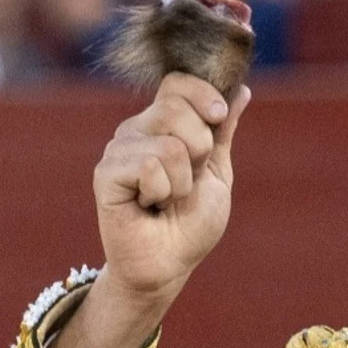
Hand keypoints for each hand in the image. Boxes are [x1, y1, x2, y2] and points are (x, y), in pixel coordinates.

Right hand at [93, 72, 250, 299]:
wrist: (171, 263)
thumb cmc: (191, 222)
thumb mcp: (217, 171)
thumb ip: (222, 131)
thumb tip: (241, 90)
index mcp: (162, 124)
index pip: (177, 83)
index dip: (203, 95)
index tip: (218, 117)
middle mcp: (136, 130)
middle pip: (174, 108)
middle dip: (198, 152)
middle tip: (187, 183)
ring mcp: (118, 149)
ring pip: (168, 144)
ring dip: (182, 183)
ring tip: (167, 200)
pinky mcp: (105, 173)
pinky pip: (149, 166)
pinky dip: (162, 192)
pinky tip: (150, 206)